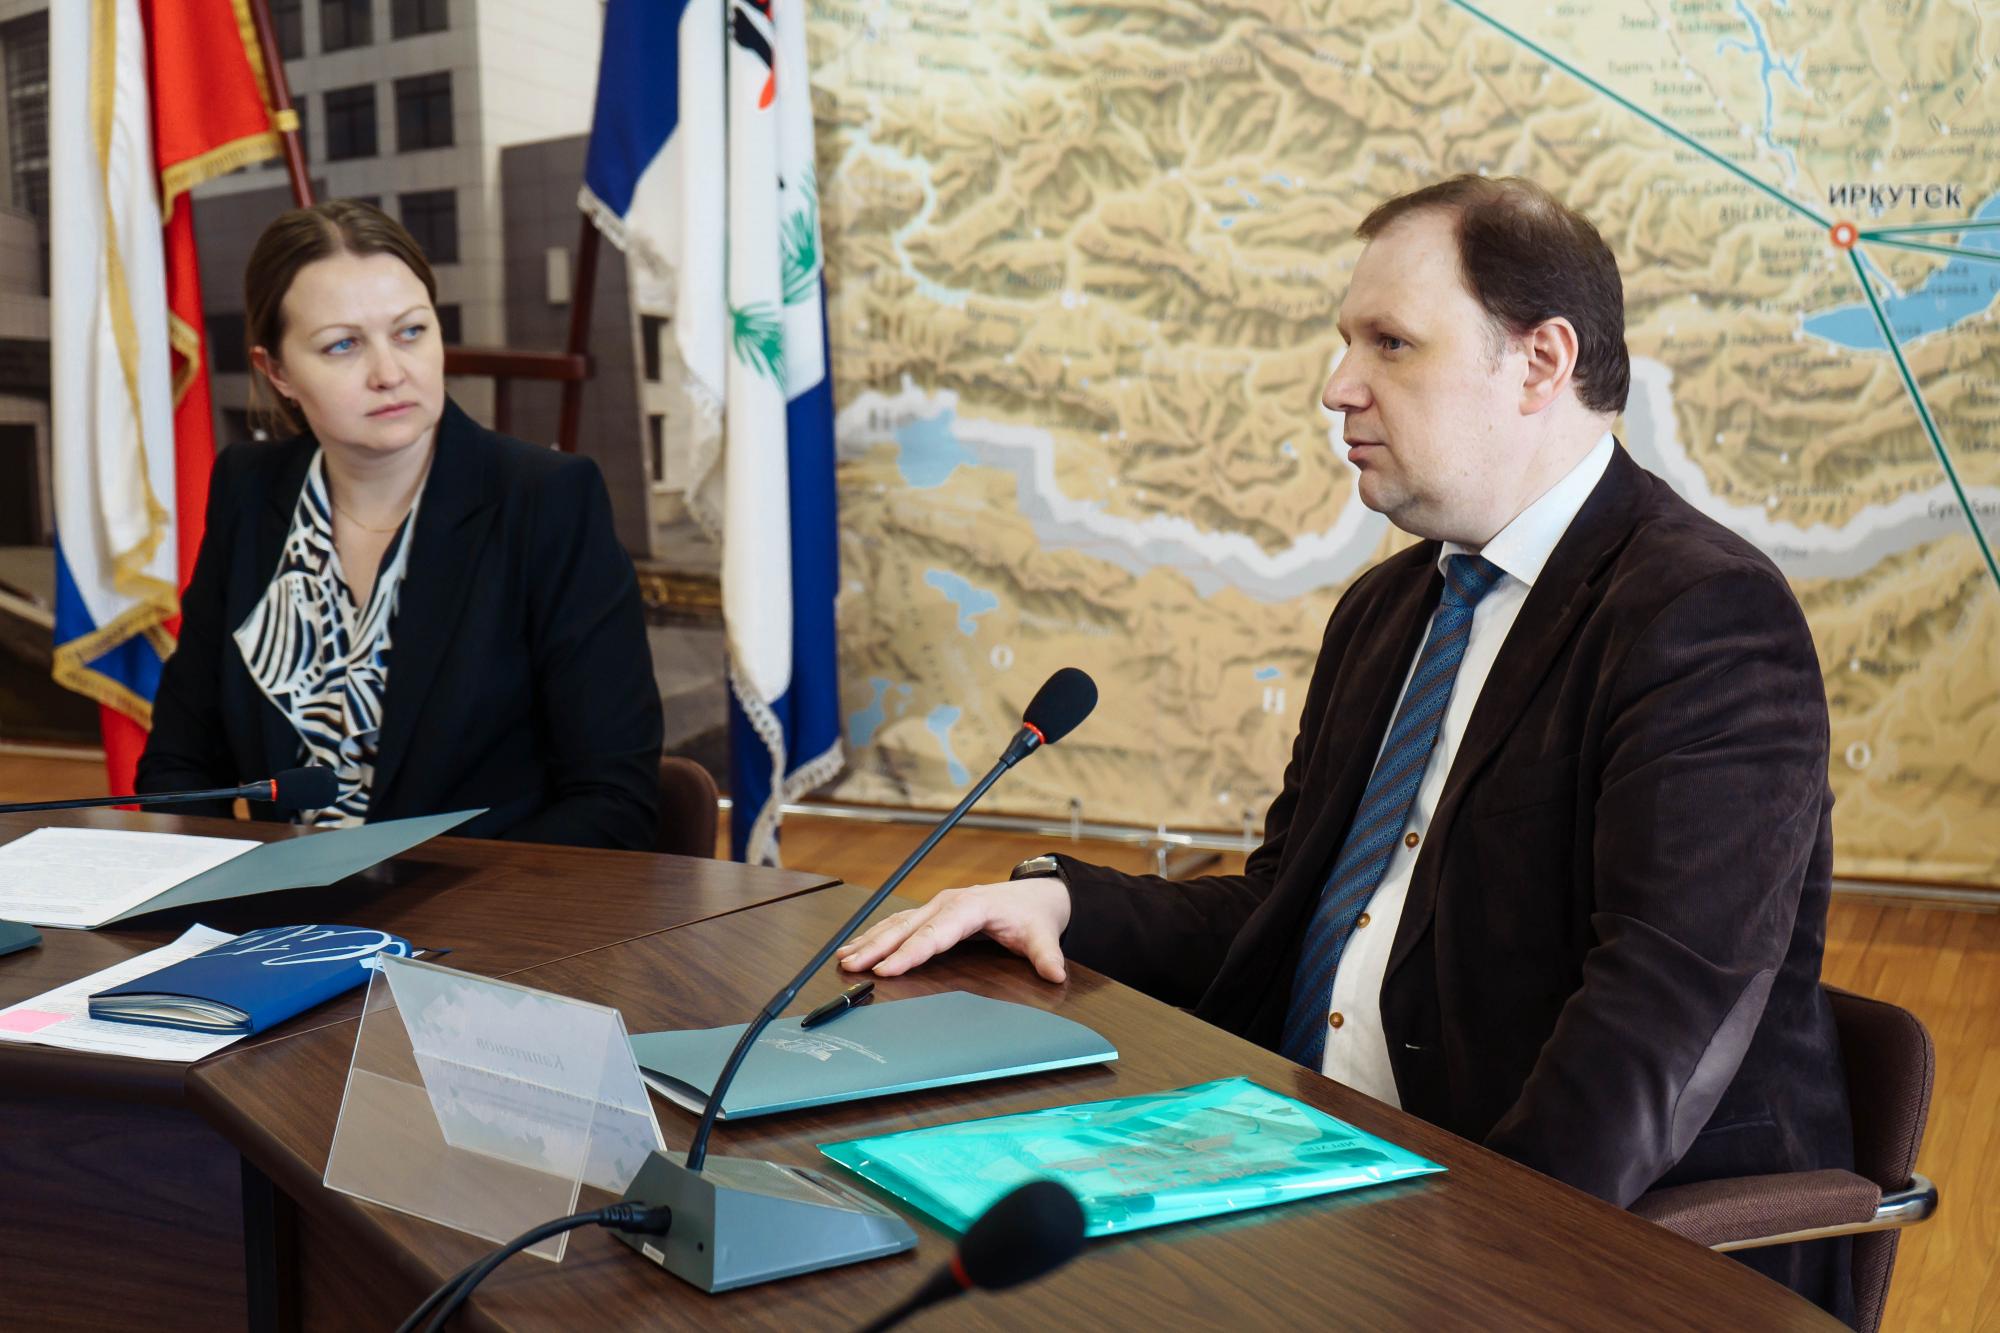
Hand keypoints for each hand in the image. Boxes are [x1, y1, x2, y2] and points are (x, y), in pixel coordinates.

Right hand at [836, 877, 1072, 982]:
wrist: (1036, 895)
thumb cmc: (1033, 915)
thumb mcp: (1043, 935)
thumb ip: (1047, 955)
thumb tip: (1056, 974)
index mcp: (971, 906)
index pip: (937, 932)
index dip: (911, 952)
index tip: (888, 968)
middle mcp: (948, 903)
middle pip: (908, 927)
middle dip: (878, 947)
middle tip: (852, 965)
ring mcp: (937, 905)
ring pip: (898, 923)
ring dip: (870, 940)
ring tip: (844, 957)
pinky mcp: (932, 912)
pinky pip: (900, 923)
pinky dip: (877, 935)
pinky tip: (856, 946)